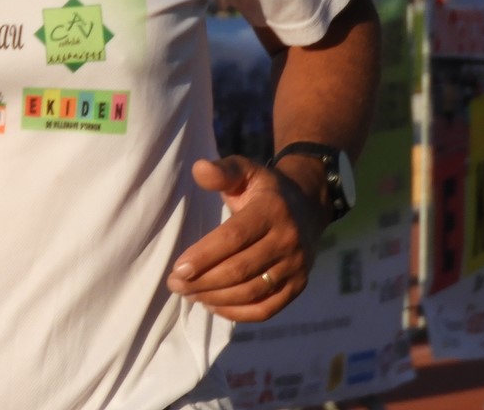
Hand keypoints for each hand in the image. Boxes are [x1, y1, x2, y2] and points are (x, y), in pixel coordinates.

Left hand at [165, 156, 324, 321]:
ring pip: (252, 292)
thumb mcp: (246, 171)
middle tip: (175, 284)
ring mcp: (296, 267)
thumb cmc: (265, 189)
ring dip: (216, 298)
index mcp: (271, 211)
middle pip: (240, 269)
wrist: (308, 206)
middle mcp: (287, 241)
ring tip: (189, 295)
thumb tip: (198, 169)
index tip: (178, 268)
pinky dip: (238, 313)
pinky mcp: (298, 287)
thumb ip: (223, 171)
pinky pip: (266, 309)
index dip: (205, 255)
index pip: (234, 237)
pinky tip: (213, 306)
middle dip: (203, 281)